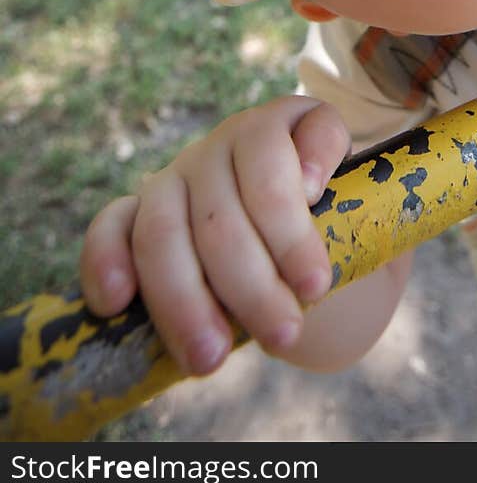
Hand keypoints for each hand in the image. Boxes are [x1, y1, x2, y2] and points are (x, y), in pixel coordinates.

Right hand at [79, 96, 349, 374]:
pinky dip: (104, 262)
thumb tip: (311, 187)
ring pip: (163, 230)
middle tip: (284, 336)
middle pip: (221, 214)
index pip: (273, 166)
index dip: (290, 228)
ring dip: (184, 299)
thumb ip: (357, 191)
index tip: (316, 284)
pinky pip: (109, 227)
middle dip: (251, 285)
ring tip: (212, 357)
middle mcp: (224, 142)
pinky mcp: (137, 209)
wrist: (308, 226)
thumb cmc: (340, 214)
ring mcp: (177, 173)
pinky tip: (117, 304)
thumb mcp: (366, 197)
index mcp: (280, 125)